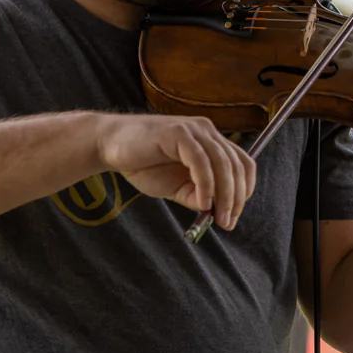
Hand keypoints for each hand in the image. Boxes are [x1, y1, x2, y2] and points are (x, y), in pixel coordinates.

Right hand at [97, 114, 255, 228]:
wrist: (109, 146)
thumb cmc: (143, 163)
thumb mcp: (175, 187)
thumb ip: (196, 195)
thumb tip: (217, 210)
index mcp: (211, 142)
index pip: (242, 164)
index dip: (244, 191)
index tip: (233, 216)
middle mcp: (207, 132)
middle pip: (236, 165)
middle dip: (236, 198)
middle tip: (228, 222)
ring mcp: (194, 130)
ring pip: (222, 163)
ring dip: (225, 195)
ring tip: (219, 218)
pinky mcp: (178, 132)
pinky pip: (200, 161)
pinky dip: (206, 184)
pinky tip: (203, 203)